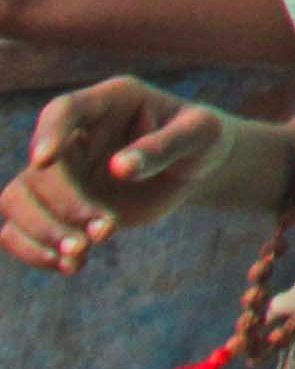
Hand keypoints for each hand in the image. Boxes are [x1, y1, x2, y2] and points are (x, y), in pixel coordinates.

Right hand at [6, 80, 231, 273]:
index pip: (63, 110)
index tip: (43, 160)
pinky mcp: (58, 207)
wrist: (196, 169)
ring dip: (42, 232)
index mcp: (110, 103)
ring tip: (82, 254)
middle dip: (65, 206)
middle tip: (106, 231)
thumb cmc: (202, 139)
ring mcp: (62, 173)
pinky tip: (73, 265)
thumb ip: (164, 146)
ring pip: (16, 200)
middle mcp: (76, 136)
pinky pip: (19, 229)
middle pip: (38, 171)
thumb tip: (120, 168)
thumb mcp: (200, 134)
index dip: (47, 132)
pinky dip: (35, 251)